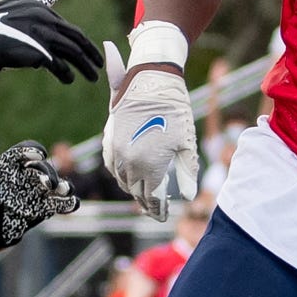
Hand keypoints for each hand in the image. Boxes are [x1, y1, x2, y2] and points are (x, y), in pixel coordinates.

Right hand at [0, 0, 103, 82]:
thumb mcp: (12, 7)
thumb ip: (32, 4)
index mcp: (40, 8)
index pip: (67, 27)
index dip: (79, 41)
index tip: (86, 51)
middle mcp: (45, 20)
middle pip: (75, 38)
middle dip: (90, 52)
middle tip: (98, 63)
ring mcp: (42, 36)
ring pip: (72, 52)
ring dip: (85, 66)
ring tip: (92, 76)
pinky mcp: (38, 52)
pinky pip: (59, 66)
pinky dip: (66, 74)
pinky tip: (69, 79)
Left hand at [0, 134, 79, 255]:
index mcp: (6, 168)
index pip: (23, 153)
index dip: (32, 151)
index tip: (39, 155)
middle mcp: (21, 179)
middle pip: (42, 169)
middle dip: (48, 173)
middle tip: (49, 184)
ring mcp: (31, 195)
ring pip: (52, 186)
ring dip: (62, 186)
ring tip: (64, 191)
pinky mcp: (38, 212)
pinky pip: (55, 204)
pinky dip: (66, 203)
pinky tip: (71, 204)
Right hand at [101, 42, 198, 220]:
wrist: (151, 80)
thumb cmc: (175, 110)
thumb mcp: (187, 143)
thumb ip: (186, 172)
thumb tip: (187, 196)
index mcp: (149, 165)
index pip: (151, 197)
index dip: (157, 210)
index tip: (163, 216)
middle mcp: (128, 161)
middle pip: (135, 191)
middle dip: (145, 201)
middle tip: (155, 209)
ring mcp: (115, 150)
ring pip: (121, 179)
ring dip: (132, 188)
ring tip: (143, 193)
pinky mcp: (109, 138)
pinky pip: (111, 165)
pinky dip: (120, 173)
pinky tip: (129, 173)